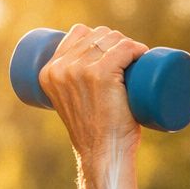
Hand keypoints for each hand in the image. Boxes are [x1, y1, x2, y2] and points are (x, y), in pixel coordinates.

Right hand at [36, 24, 148, 162]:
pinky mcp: (101, 75)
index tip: (115, 53)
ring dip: (129, 45)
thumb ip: (72, 88)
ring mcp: (80, 70)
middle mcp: (60, 68)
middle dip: (117, 41)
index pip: (78, 34)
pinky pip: (124, 48)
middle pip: (97, 34)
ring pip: (112, 39)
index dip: (100, 38)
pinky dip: (137, 48)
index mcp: (48, 72)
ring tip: (137, 61)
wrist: (102, 155)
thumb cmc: (94, 133)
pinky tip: (142, 54)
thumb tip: (88, 76)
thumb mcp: (72, 104)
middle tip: (130, 62)